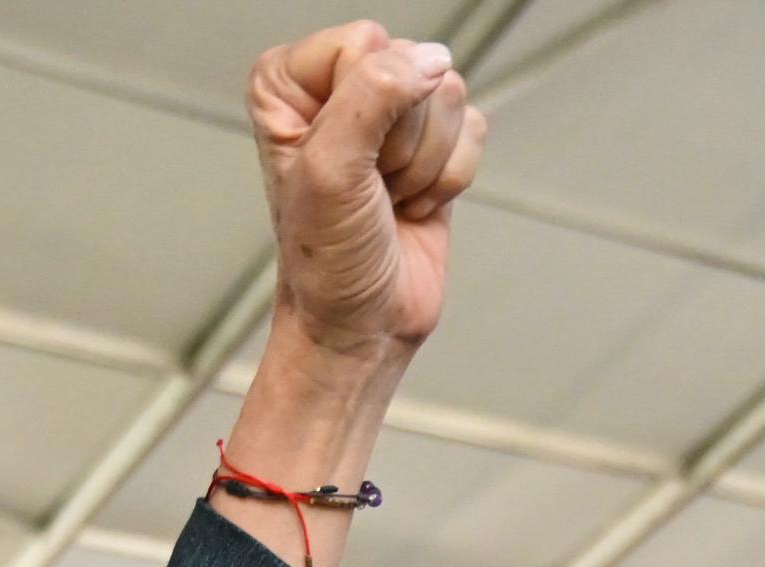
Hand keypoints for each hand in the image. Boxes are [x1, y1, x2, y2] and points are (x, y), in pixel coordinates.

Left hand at [248, 22, 483, 365]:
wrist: (363, 324)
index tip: (350, 162)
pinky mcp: (433, 142)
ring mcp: (389, 114)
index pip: (364, 43)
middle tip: (373, 187)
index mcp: (291, 82)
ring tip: (390, 198)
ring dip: (426, 165)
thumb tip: (430, 60)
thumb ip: (372, 96)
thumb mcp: (331, 170)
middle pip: (412, 67)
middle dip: (404, 141)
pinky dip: (451, 177)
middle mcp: (337, 87)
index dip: (371, 105)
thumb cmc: (327, 260)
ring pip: (448, 96)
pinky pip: (473, 128)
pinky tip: (415, 203)